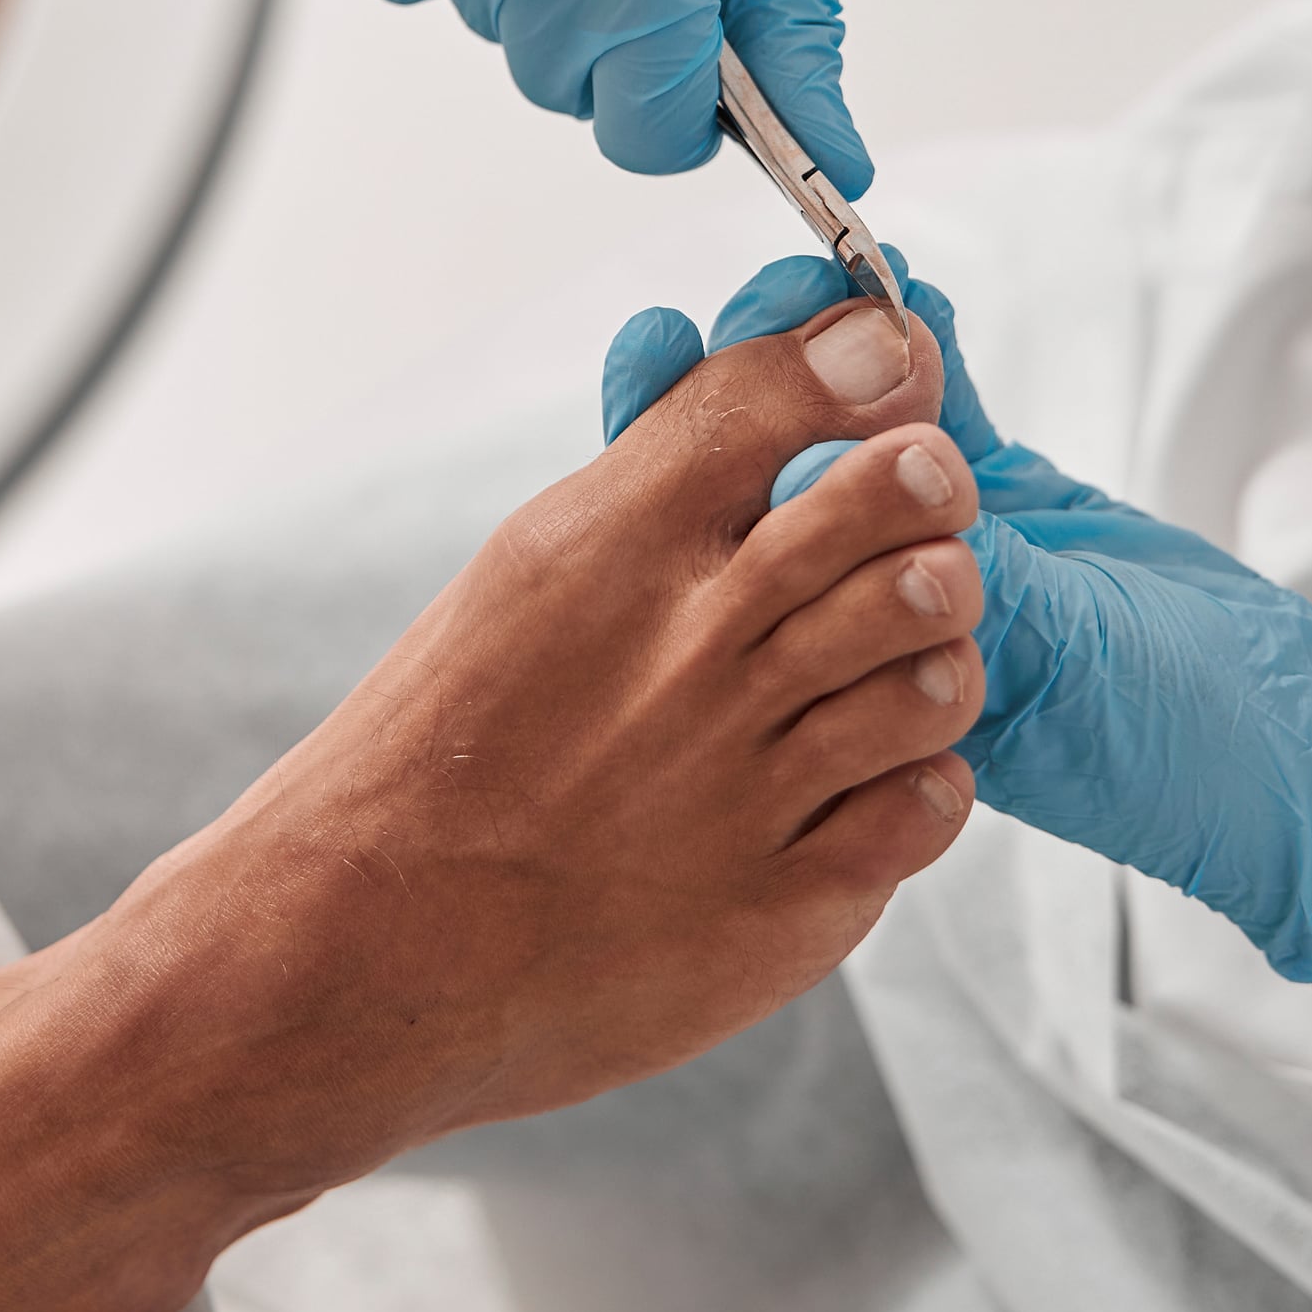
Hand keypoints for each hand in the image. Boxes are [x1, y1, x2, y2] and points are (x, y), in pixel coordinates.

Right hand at [81, 283, 976, 1184]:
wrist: (371, 946)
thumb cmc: (450, 747)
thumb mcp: (531, 567)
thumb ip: (673, 470)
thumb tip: (816, 369)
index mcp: (617, 546)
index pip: (785, 394)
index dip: (874, 366)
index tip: (895, 378)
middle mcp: (695, 652)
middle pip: (900, 508)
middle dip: (934, 486)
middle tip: (928, 502)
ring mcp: (749, 782)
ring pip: (939, 662)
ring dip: (940, 645)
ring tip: (900, 655)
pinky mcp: (788, 903)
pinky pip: (930, 804)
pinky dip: (922, 779)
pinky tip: (871, 773)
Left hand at [604, 253, 1311, 981]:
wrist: (1284, 746)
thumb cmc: (1173, 745)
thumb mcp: (1066, 668)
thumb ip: (979, 582)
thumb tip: (836, 484)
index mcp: (842, 675)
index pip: (734, 544)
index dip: (686, 442)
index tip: (662, 350)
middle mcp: (864, 610)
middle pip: (767, 471)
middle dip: (748, 372)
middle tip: (751, 293)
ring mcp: (928, 551)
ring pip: (845, 434)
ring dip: (830, 350)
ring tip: (819, 274)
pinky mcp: (1001, 506)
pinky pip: (936, 417)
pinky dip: (919, 353)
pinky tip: (901, 289)